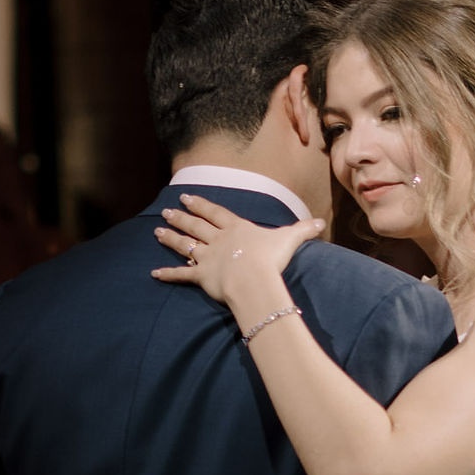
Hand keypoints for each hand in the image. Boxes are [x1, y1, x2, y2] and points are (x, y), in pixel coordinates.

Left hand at [152, 193, 321, 314]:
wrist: (255, 278)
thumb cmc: (272, 258)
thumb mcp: (290, 239)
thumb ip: (303, 230)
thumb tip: (321, 222)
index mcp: (236, 229)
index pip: (216, 213)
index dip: (202, 204)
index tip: (187, 196)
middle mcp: (219, 240)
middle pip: (196, 226)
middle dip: (181, 217)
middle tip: (167, 210)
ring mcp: (208, 257)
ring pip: (185, 245)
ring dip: (170, 238)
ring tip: (156, 231)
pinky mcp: (202, 276)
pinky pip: (182, 275)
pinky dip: (168, 274)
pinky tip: (154, 273)